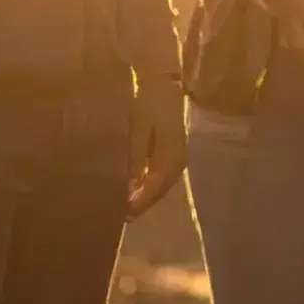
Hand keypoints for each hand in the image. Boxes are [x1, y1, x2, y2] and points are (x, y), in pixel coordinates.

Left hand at [127, 74, 188, 218]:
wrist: (163, 86)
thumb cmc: (147, 106)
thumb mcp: (138, 132)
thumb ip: (135, 161)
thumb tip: (131, 189)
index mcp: (170, 157)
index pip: (154, 188)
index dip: (140, 203)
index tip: (124, 214)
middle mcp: (179, 162)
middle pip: (160, 191)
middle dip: (143, 204)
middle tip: (123, 216)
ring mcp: (179, 159)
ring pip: (163, 186)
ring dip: (147, 197)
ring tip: (129, 208)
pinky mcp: (176, 154)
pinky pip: (163, 177)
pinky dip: (152, 187)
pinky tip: (139, 190)